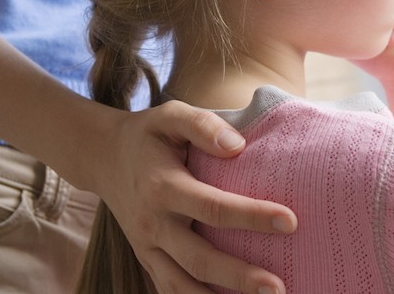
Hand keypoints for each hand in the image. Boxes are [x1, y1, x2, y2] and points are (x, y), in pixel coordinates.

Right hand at [90, 100, 296, 293]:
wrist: (102, 157)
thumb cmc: (148, 136)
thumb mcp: (170, 116)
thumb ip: (202, 125)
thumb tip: (237, 146)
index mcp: (163, 187)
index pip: (212, 207)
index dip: (252, 216)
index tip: (291, 222)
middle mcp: (153, 223)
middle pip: (198, 258)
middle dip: (238, 276)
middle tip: (278, 288)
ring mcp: (146, 246)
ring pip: (179, 286)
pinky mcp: (146, 259)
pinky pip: (169, 290)